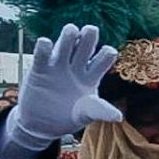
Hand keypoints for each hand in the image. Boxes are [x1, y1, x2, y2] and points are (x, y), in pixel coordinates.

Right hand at [13, 24, 122, 144]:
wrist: (42, 126)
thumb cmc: (69, 118)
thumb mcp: (86, 114)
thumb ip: (100, 110)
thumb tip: (119, 117)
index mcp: (92, 75)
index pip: (104, 57)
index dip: (107, 53)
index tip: (107, 53)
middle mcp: (76, 67)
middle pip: (86, 44)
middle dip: (89, 36)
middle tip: (90, 31)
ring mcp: (58, 66)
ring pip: (65, 44)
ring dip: (69, 35)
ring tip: (71, 31)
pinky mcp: (40, 70)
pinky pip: (42, 55)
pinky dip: (43, 47)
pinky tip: (45, 43)